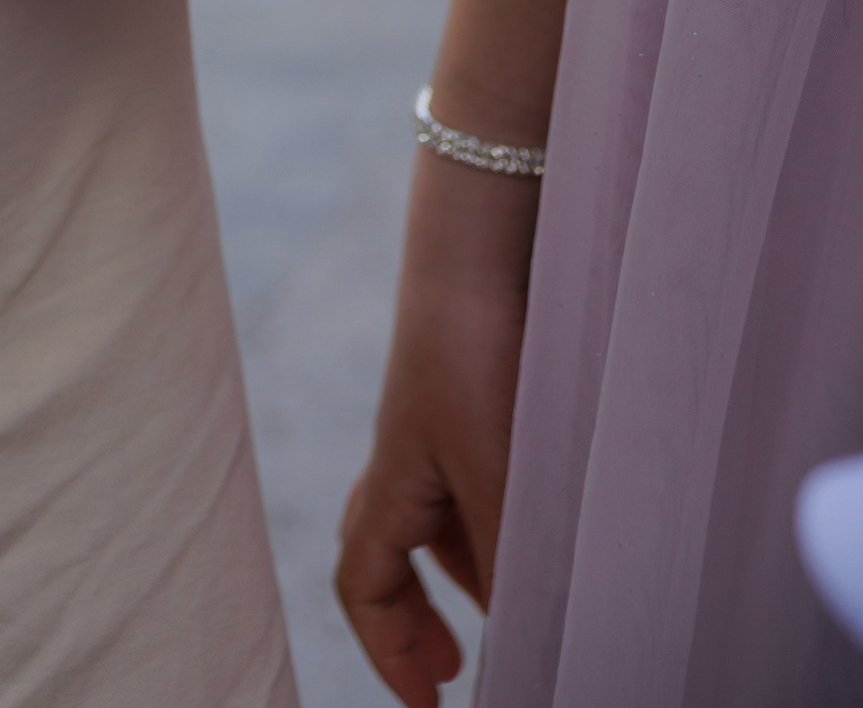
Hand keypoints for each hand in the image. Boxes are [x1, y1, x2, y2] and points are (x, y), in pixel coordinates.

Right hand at [336, 158, 532, 704]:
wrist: (483, 243)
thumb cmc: (471, 352)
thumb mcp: (492, 469)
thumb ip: (503, 552)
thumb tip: (519, 625)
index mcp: (392, 483)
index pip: (362, 581)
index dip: (384, 647)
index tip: (430, 701)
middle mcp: (408, 462)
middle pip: (387, 556)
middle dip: (413, 621)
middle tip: (452, 671)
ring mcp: (442, 430)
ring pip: (438, 523)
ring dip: (466, 574)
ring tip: (517, 606)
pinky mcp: (481, 402)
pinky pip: (476, 485)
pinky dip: (497, 523)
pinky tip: (544, 526)